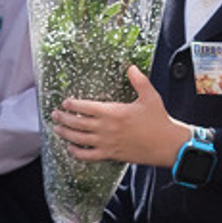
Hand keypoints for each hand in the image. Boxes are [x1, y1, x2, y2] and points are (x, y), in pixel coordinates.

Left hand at [52, 65, 183, 165]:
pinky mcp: (110, 154)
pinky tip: (71, 149)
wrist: (166, 144)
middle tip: (54, 114)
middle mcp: (106, 128)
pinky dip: (76, 153)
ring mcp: (107, 143)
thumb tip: (131, 67)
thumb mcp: (150, 96)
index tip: (65, 103)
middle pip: (77, 123)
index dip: (72, 105)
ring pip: (78, 139)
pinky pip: (87, 156)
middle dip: (62, 118)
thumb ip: (139, 81)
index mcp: (113, 112)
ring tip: (57, 129)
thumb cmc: (159, 120)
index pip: (85, 107)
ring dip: (65, 134)